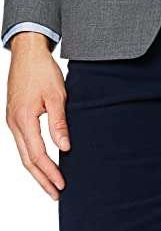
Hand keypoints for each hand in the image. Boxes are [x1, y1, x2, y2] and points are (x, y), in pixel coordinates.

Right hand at [6, 32, 69, 199]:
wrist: (27, 53)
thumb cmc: (42, 70)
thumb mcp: (57, 95)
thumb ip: (59, 123)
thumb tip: (65, 147)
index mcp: (24, 119)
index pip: (38, 155)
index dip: (50, 172)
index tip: (62, 184)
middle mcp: (14, 124)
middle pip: (27, 160)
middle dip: (41, 179)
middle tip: (55, 192)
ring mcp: (12, 120)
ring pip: (23, 153)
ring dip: (36, 169)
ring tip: (50, 182)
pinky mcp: (14, 116)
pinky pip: (22, 142)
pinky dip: (32, 155)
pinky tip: (41, 160)